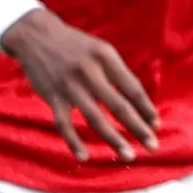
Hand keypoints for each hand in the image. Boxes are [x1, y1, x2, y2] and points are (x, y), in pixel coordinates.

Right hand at [0, 7, 158, 162]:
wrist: (35, 36)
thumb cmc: (76, 46)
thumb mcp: (101, 51)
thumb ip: (118, 74)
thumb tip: (139, 104)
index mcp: (106, 58)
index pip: (132, 88)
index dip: (146, 109)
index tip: (156, 125)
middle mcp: (89, 72)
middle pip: (119, 106)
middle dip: (138, 128)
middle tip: (153, 146)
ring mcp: (70, 86)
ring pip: (95, 118)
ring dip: (114, 139)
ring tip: (129, 155)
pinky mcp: (52, 96)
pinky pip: (64, 124)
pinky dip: (73, 142)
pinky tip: (84, 157)